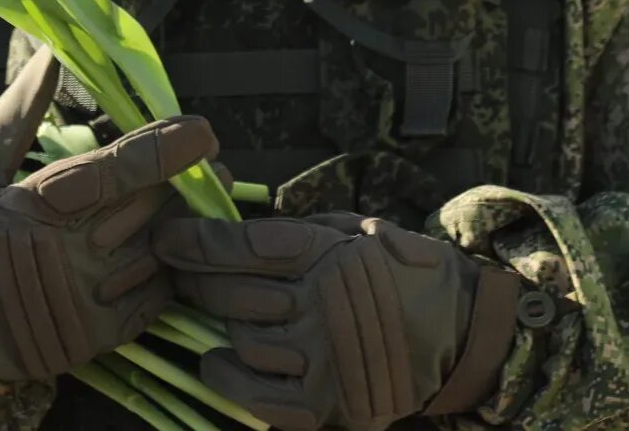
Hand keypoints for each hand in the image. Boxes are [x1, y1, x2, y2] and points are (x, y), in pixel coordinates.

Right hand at [0, 46, 218, 389]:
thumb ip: (18, 114)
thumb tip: (50, 56)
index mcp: (33, 206)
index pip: (115, 171)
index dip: (164, 150)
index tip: (203, 132)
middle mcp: (62, 252)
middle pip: (149, 209)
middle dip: (189, 185)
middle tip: (216, 167)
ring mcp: (80, 300)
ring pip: (159, 255)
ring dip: (187, 229)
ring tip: (203, 207)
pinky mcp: (92, 339)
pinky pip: (154, 303)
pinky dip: (173, 275)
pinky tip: (180, 254)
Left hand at [154, 213, 522, 430]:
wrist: (463, 330)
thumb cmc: (402, 270)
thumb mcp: (360, 229)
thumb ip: (304, 230)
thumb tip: (237, 227)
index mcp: (331, 253)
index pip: (245, 246)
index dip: (197, 242)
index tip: (166, 236)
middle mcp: (325, 304)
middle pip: (232, 294)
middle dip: (192, 280)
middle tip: (174, 270)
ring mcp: (327, 357)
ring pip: (242, 340)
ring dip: (217, 325)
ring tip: (206, 310)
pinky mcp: (331, 403)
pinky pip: (259, 398)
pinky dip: (228, 381)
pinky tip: (214, 362)